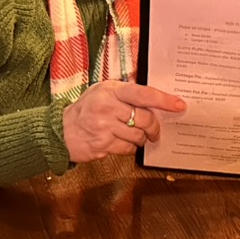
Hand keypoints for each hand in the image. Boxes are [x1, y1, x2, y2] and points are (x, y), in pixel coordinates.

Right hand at [62, 81, 185, 163]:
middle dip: (154, 127)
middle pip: (145, 118)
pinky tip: (122, 141)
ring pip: (139, 136)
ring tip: (135, 134)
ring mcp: (104, 127)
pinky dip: (131, 147)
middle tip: (155, 130)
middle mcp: (107, 107)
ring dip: (142, 138)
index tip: (178, 104)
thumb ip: (126, 93)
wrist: (61, 130)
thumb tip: (155, 100)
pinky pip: (128, 148)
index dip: (164, 100)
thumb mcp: (103, 91)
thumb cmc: (86, 109)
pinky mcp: (103, 145)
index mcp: (111, 90)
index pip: (143, 94)